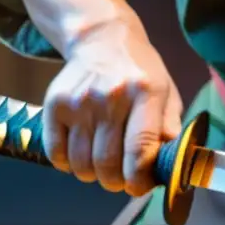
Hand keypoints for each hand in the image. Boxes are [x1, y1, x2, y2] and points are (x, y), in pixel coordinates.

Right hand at [42, 17, 182, 195]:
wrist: (102, 38)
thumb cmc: (140, 72)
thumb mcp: (166, 94)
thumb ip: (170, 130)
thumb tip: (168, 167)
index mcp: (146, 92)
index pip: (139, 149)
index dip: (138, 179)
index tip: (138, 187)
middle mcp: (111, 95)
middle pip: (108, 162)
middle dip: (115, 182)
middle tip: (120, 179)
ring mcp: (80, 99)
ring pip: (81, 163)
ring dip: (92, 175)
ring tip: (101, 165)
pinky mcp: (55, 103)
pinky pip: (56, 152)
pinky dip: (68, 164)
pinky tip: (80, 154)